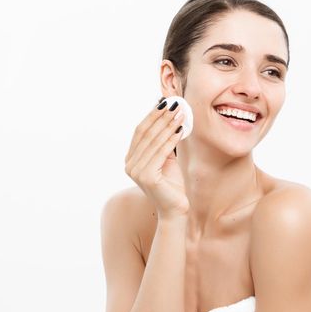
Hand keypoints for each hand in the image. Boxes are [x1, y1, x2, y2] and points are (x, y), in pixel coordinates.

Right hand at [124, 98, 188, 220]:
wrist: (175, 209)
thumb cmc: (172, 184)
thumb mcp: (166, 158)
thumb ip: (163, 141)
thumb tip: (169, 115)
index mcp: (131, 159)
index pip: (140, 131)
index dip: (152, 115)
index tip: (164, 102)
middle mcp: (129, 164)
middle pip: (146, 134)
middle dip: (161, 117)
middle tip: (174, 104)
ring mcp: (136, 171)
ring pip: (154, 141)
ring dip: (168, 125)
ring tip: (180, 114)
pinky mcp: (146, 177)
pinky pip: (161, 153)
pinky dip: (171, 139)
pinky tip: (180, 130)